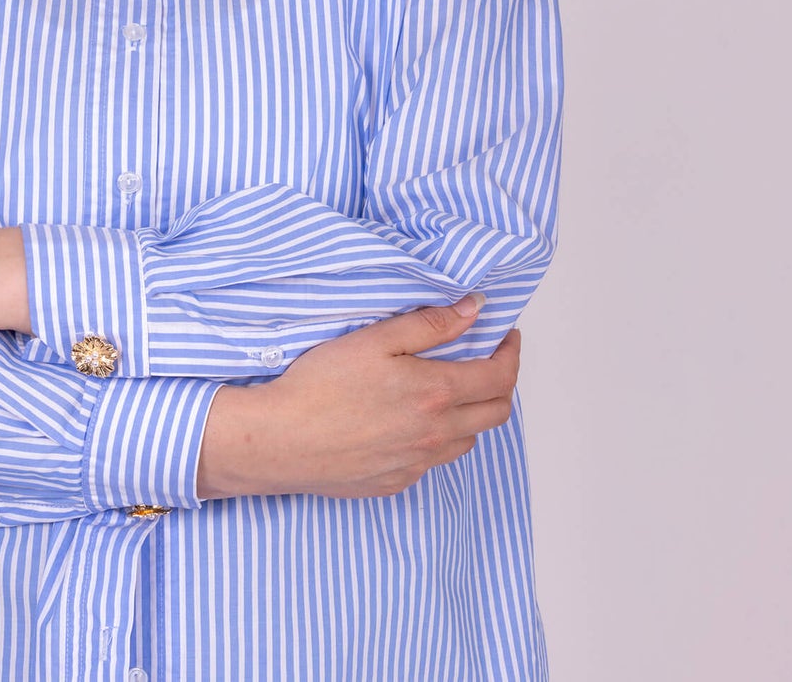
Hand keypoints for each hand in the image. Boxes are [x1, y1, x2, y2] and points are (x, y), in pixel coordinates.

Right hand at [196, 295, 519, 499]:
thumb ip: (430, 324)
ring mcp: (418, 463)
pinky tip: (412, 421)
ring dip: (471, 413)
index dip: (510, 353)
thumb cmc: (320, 385)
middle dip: (501, 383)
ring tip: (449, 390)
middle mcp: (436, 434)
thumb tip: (473, 310)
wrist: (282, 440)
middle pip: (495, 413)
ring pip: (467, 440)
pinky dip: (437, 438)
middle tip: (487, 361)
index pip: (499, 377)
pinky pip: (433, 461)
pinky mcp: (396, 482)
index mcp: (436, 393)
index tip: (505, 336)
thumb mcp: (375, 339)